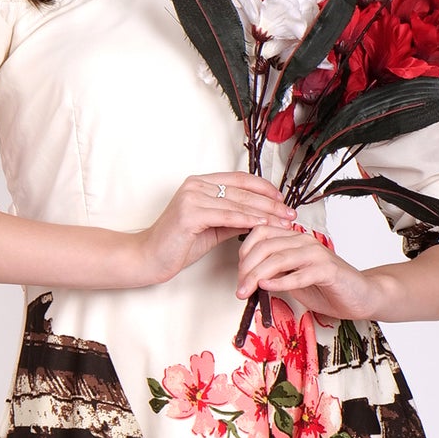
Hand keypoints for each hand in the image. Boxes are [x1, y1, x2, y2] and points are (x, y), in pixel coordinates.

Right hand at [132, 172, 295, 286]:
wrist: (148, 258)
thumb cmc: (176, 245)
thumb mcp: (211, 228)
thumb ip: (233, 219)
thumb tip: (258, 218)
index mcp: (200, 183)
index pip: (240, 179)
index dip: (264, 188)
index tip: (282, 200)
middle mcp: (196, 184)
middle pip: (242, 191)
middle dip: (270, 203)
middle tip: (290, 213)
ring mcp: (192, 196)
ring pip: (237, 204)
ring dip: (264, 213)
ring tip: (283, 221)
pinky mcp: (190, 213)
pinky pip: (227, 216)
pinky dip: (247, 221)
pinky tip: (264, 226)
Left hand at [234, 218, 381, 321]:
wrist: (361, 295)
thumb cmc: (327, 287)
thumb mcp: (292, 280)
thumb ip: (273, 274)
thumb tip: (248, 278)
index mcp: (294, 239)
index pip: (261, 233)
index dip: (244, 251)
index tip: (237, 272)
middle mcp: (304, 242)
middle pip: (266, 246)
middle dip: (246, 268)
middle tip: (239, 287)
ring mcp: (317, 254)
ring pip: (279, 258)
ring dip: (258, 276)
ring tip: (246, 289)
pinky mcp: (328, 270)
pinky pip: (299, 274)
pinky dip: (280, 281)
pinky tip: (267, 287)